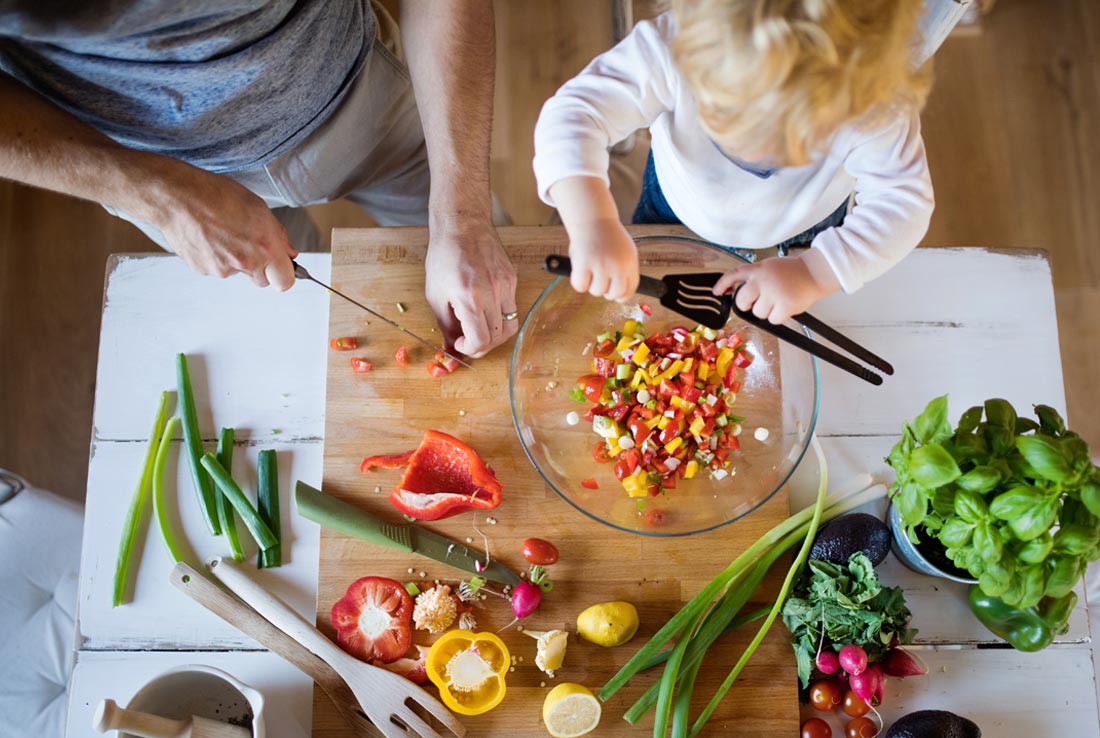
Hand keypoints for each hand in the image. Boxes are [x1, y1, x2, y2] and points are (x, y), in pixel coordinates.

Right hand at [151, 165, 297, 289]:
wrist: (177, 197)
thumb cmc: (216, 195)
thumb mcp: (258, 207)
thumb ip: (277, 235)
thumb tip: (288, 252)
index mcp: (265, 247)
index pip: (285, 281)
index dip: (283, 275)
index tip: (280, 268)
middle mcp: (246, 262)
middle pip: (262, 281)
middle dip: (260, 267)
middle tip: (248, 243)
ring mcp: (223, 269)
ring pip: (237, 272)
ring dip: (235, 259)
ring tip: (222, 232)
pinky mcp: (203, 270)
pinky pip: (216, 268)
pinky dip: (215, 256)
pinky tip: (208, 236)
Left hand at [424, 222, 517, 358]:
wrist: (462, 225)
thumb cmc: (444, 256)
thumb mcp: (435, 294)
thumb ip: (445, 324)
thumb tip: (451, 346)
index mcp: (470, 299)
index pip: (481, 341)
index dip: (470, 350)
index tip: (461, 344)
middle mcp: (492, 294)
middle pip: (497, 338)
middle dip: (482, 346)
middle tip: (469, 342)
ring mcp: (506, 286)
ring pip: (510, 326)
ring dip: (495, 335)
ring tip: (480, 329)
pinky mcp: (512, 279)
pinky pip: (512, 308)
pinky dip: (500, 317)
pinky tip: (486, 310)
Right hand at [566, 219, 639, 300]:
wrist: (592, 218)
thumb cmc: (607, 235)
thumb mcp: (625, 251)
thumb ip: (624, 270)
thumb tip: (621, 295)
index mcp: (630, 262)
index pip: (630, 289)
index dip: (622, 296)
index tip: (616, 296)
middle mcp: (617, 265)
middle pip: (614, 294)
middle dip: (606, 292)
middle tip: (600, 282)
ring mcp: (601, 265)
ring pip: (596, 291)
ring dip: (591, 285)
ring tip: (590, 270)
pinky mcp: (584, 264)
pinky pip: (580, 286)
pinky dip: (578, 282)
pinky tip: (580, 271)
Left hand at [713, 252, 839, 323]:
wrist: (815, 273)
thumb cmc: (792, 272)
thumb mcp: (769, 267)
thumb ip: (754, 277)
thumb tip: (737, 292)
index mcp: (758, 269)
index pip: (734, 275)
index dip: (722, 284)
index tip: (716, 292)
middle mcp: (763, 281)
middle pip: (742, 301)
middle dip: (747, 305)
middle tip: (759, 301)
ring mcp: (773, 294)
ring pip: (758, 313)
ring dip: (766, 311)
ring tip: (778, 300)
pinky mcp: (784, 306)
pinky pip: (772, 320)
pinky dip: (778, 317)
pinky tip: (785, 307)